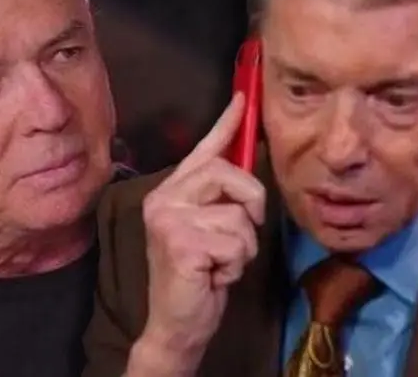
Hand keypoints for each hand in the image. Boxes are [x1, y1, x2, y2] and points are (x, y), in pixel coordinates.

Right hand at [132, 93, 265, 373]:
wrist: (177, 322)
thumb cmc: (200, 275)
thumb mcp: (213, 229)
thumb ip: (223, 198)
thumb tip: (249, 162)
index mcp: (172, 190)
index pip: (204, 149)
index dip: (227, 123)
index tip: (244, 96)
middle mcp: (165, 197)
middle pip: (229, 173)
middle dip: (251, 204)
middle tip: (242, 232)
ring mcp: (169, 219)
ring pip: (239, 215)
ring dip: (243, 246)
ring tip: (221, 262)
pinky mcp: (180, 242)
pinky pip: (237, 242)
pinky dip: (236, 264)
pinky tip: (215, 275)